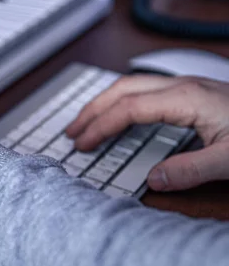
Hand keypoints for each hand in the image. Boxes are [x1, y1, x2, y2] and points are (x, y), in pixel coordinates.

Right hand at [65, 75, 228, 191]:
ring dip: (105, 102)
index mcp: (187, 98)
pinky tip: (121, 117)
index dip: (101, 125)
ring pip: (132, 85)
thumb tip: (152, 180)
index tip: (82, 143)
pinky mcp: (193, 93)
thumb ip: (191, 170)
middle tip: (72, 130)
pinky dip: (122, 102)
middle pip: (123, 88)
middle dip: (93, 108)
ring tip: (86, 122)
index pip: (129, 107)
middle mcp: (183, 86)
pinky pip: (145, 90)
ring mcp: (187, 87)